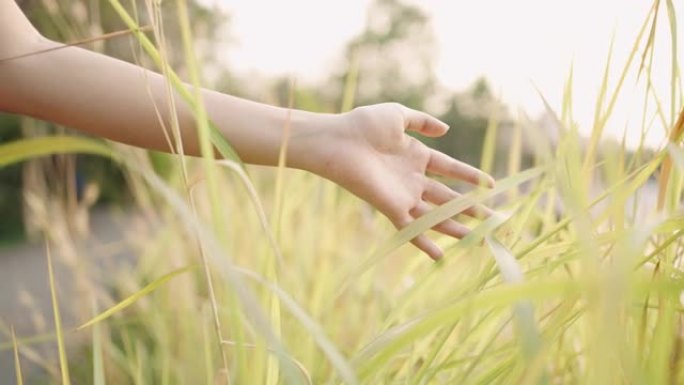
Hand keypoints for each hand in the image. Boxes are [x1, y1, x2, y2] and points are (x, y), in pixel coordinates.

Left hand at [311, 103, 494, 259]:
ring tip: (481, 239)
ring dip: (457, 228)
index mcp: (416, 157)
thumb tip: (446, 130)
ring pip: (436, 216)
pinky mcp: (392, 208)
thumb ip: (422, 122)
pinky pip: (412, 229)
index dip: (471, 176)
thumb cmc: (363, 125)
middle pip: (448, 198)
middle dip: (472, 209)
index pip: (450, 169)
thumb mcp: (398, 116)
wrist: (338, 141)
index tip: (492, 185)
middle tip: (495, 220)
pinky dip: (425, 243)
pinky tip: (441, 256)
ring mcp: (403, 195)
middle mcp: (413, 179)